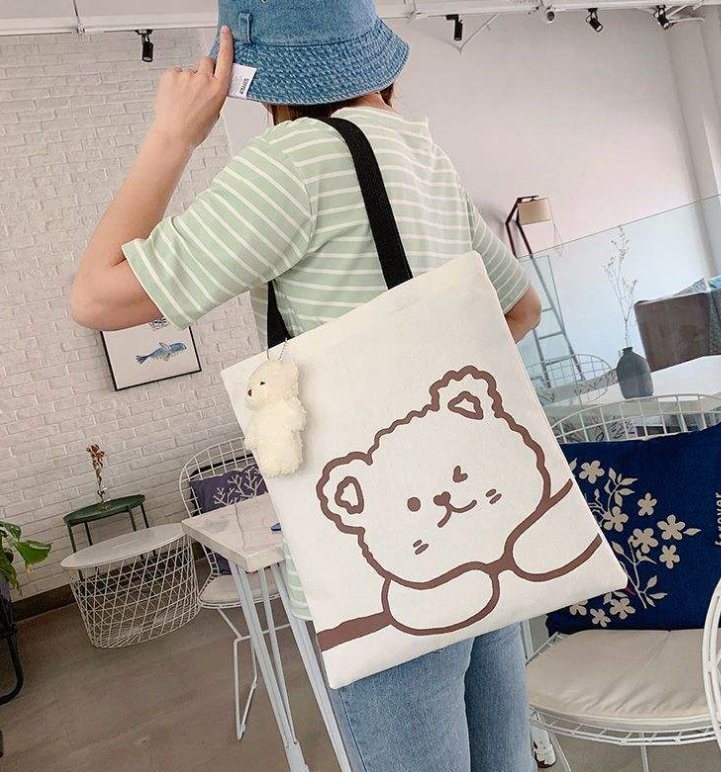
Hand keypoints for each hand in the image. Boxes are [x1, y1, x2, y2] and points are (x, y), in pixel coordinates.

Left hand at [150, 25, 233, 149]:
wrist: (174, 135)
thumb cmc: (194, 129)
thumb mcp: (214, 112)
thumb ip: (215, 93)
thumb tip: (209, 82)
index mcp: (218, 89)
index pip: (225, 59)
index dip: (226, 44)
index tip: (225, 32)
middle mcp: (203, 79)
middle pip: (206, 62)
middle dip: (203, 70)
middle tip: (197, 88)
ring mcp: (186, 76)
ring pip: (189, 70)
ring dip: (187, 80)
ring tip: (183, 99)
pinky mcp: (171, 75)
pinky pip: (176, 73)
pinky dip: (175, 82)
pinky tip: (175, 96)